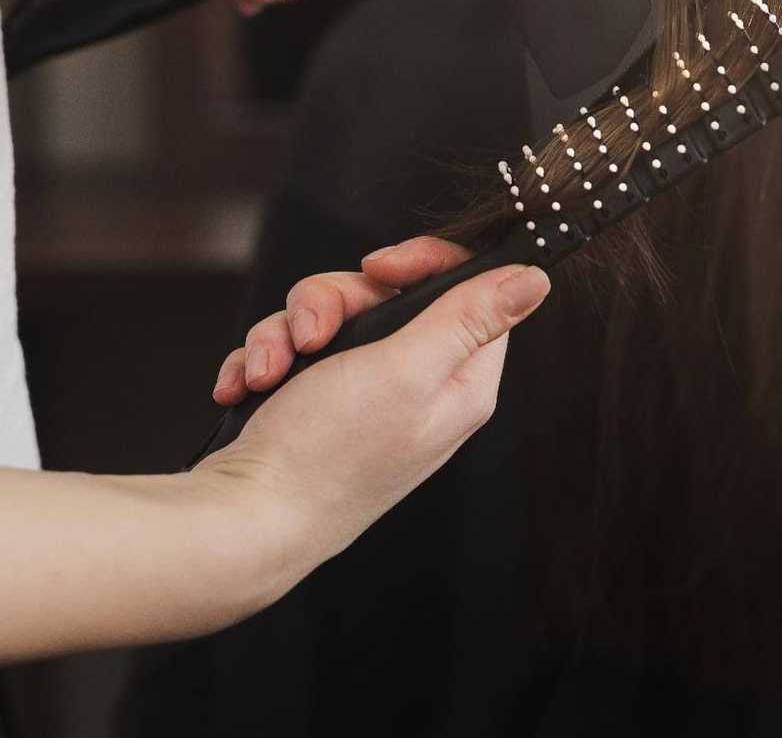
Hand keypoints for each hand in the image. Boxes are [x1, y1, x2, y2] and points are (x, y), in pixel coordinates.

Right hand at [195, 237, 549, 567]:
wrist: (245, 518)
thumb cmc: (328, 453)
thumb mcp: (406, 369)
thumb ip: (469, 317)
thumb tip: (536, 279)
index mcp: (459, 381)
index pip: (467, 290)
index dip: (421, 264)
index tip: (377, 267)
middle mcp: (417, 387)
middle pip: (385, 296)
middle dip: (330, 304)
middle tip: (310, 338)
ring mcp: (363, 398)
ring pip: (328, 318)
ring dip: (285, 336)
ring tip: (267, 375)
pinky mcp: (316, 406)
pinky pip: (292, 350)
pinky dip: (265, 362)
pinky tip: (246, 388)